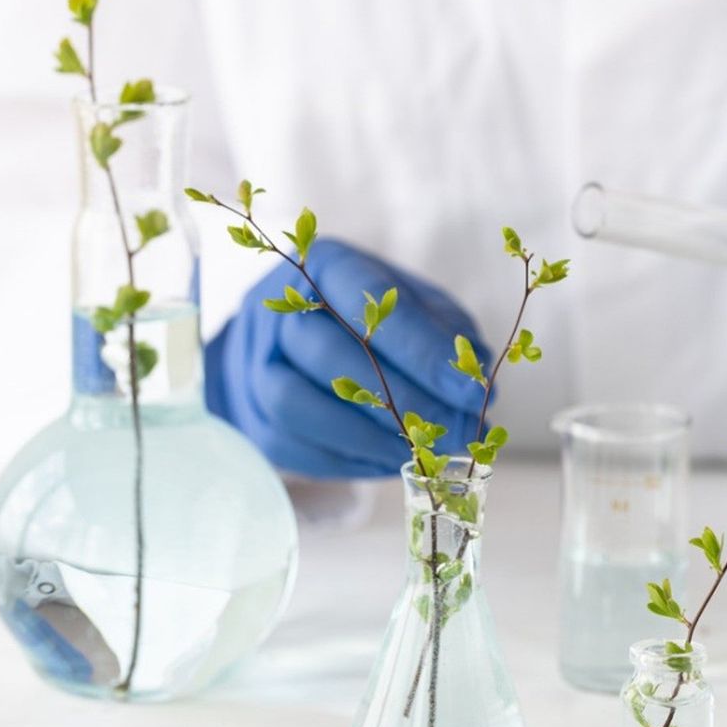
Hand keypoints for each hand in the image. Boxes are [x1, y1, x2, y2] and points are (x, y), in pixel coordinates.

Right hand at [206, 240, 490, 477]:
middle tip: (455, 431)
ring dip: (368, 436)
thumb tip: (473, 388)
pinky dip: (347, 459)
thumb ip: (448, 335)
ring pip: (297, 404)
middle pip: (328, 355)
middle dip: (402, 401)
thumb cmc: (372, 323)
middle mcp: (277, 310)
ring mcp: (254, 365)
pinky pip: (292, 446)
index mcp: (326, 266)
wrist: (295, 349)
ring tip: (423, 450)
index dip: (421, 349)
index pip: (366, 300)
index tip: (470, 390)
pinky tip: (391, 460)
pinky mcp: (253, 418)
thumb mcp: (419, 307)